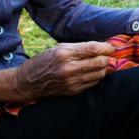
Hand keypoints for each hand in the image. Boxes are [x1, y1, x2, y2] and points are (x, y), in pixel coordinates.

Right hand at [0, 41, 114, 102]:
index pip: (93, 49)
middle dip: (107, 58)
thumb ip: (80, 47)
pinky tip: (92, 73)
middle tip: (107, 55)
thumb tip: (101, 46)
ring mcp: (71, 81)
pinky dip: (96, 77)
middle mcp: (69, 68)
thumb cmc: (45, 61)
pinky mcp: (73, 91)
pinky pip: (93, 83)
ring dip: (103, 68)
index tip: (111, 47)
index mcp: (64, 53)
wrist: (28, 82)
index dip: (106, 47)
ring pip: (99, 74)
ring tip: (100, 64)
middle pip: (99, 62)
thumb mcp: (59, 48)